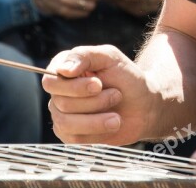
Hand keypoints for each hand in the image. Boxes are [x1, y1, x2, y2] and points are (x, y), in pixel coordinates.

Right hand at [42, 45, 157, 144]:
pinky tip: (112, 124)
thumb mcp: (110, 57)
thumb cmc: (127, 78)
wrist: (144, 106)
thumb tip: (62, 69)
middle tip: (117, 94)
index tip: (98, 84)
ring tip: (116, 115)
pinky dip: (98, 131)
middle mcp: (60, 91)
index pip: (51, 80)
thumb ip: (85, 56)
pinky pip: (75, 139)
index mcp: (65, 68)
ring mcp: (63, 114)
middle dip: (95, 101)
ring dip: (97, 119)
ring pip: (66, 122)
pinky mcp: (72, 134)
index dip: (73, 86)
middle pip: (60, 103)